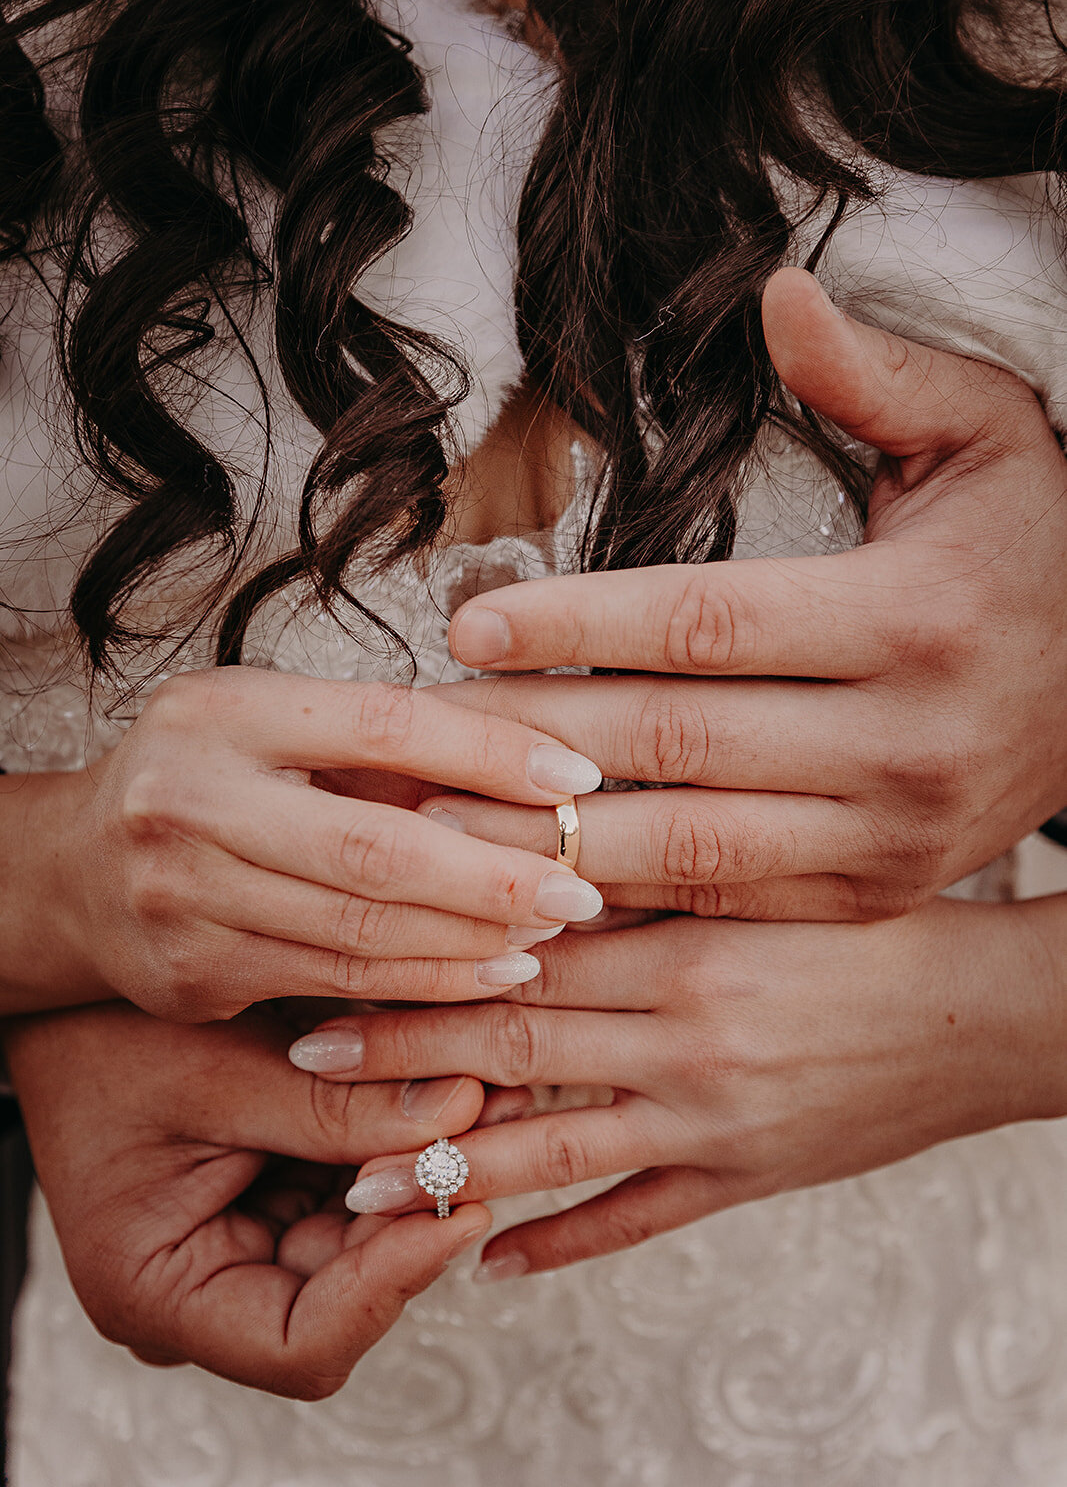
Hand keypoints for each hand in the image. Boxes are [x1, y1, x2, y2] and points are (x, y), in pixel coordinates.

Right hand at [2, 666, 602, 1017]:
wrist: (73, 869)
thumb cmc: (207, 775)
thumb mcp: (274, 724)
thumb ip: (378, 742)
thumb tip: (532, 758)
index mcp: (224, 713)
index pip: (381, 726)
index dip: (489, 752)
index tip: (576, 778)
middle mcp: (193, 801)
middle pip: (373, 850)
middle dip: (494, 876)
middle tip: (582, 889)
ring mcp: (187, 897)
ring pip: (360, 931)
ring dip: (471, 940)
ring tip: (551, 934)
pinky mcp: (195, 974)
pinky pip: (336, 983)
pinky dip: (423, 984)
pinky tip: (487, 975)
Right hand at [2, 1001, 496, 1395]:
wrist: (69, 996)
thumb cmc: (106, 1037)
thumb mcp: (219, 1071)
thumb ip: (334, 1107)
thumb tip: (460, 1116)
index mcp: (161, 1292)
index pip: (303, 1344)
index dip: (391, 1285)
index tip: (457, 1207)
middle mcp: (205, 1290)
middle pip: (346, 1292)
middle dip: (422, 1210)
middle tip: (493, 1125)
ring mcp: (241, 1247)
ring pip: (362, 1239)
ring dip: (424, 1171)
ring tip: (486, 1094)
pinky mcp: (269, 1200)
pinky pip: (351, 1190)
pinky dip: (395, 1144)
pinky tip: (446, 1090)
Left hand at [288, 891, 1066, 1274]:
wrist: (984, 1015)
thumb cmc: (875, 928)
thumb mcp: (764, 881)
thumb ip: (658, 873)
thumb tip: (543, 858)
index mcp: (687, 945)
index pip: (527, 951)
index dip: (428, 956)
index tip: (345, 954)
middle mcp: (686, 1036)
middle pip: (517, 1044)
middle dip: (406, 1054)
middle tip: (308, 1062)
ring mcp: (710, 1118)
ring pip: (554, 1149)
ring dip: (452, 1166)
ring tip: (361, 1186)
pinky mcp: (743, 1178)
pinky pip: (637, 1220)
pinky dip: (563, 1244)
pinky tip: (495, 1262)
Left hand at [427, 269, 1066, 920]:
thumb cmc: (1037, 546)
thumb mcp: (985, 432)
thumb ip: (873, 372)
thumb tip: (774, 292)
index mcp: (913, 615)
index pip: (705, 623)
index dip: (576, 623)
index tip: (466, 623)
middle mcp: (902, 740)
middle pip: (674, 741)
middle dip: (531, 738)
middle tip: (417, 732)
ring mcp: (888, 833)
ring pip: (689, 844)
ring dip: (557, 837)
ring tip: (445, 823)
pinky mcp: (873, 889)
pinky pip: (729, 900)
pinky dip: (629, 896)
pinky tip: (542, 879)